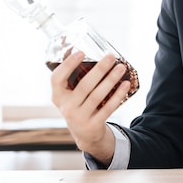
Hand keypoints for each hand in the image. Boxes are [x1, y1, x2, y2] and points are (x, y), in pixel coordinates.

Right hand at [50, 51, 130, 165]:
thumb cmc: (79, 106)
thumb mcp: (70, 94)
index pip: (57, 78)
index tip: (81, 52)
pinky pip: (108, 108)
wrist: (85, 135)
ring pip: (97, 95)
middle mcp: (66, 107)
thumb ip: (72, 76)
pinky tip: (126, 84)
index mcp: (58, 96)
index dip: (68, 65)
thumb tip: (75, 48)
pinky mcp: (93, 125)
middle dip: (99, 69)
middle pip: (84, 86)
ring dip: (111, 80)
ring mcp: (79, 118)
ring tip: (121, 67)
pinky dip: (117, 95)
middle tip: (111, 56)